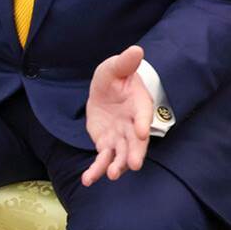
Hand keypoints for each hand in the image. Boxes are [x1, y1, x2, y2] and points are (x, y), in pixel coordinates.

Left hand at [82, 45, 152, 186]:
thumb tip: (136, 49)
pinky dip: (96, 170)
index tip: (142, 132)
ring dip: (117, 165)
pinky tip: (87, 180)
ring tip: (112, 175)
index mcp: (138, 105)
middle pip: (136, 142)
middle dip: (135, 153)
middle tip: (134, 165)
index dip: (142, 123)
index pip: (142, 115)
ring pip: (121, 155)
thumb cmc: (116, 77)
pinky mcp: (106, 144)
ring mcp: (120, 137)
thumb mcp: (115, 67)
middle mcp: (132, 126)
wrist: (107, 90)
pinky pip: (102, 159)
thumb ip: (125, 62)